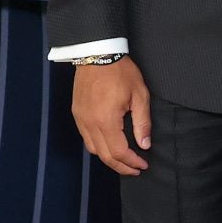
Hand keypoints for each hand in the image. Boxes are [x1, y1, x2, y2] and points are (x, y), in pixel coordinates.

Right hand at [71, 57, 151, 174]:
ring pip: (93, 149)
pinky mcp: (77, 113)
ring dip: (109, 158)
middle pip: (104, 156)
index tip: (143, 165)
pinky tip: (109, 144)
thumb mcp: (139, 95)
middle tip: (135, 170)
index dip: (132, 163)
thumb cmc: (120, 71)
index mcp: (106, 121)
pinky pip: (86, 138)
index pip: (119, 152)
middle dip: (121, 166)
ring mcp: (80, 119)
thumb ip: (142, 123)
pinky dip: (98, 146)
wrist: (96, 52)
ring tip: (124, 160)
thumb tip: (144, 144)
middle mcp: (90, 124)